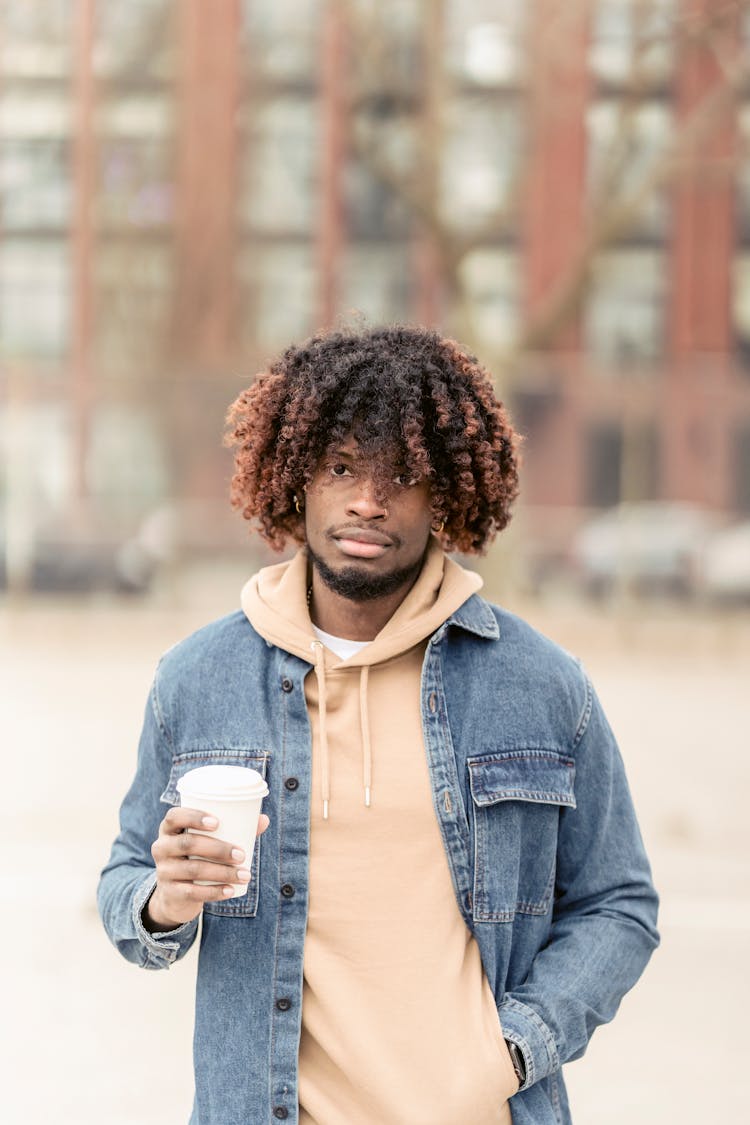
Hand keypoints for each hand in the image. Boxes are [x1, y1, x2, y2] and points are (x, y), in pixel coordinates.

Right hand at [143, 806, 269, 931]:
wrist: (176, 894)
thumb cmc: (197, 857)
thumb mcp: (208, 842)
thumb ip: (233, 829)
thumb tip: (264, 820)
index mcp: (169, 829)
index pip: (174, 817)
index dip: (193, 817)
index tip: (217, 822)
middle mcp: (162, 848)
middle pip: (187, 844)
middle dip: (218, 849)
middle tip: (242, 854)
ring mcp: (163, 871)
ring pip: (193, 870)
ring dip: (223, 872)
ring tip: (245, 874)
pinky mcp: (170, 892)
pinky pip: (192, 892)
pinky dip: (214, 891)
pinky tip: (231, 890)